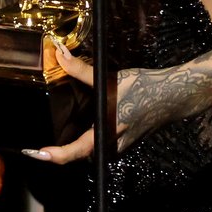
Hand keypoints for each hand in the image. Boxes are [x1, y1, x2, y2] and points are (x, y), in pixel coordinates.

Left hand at [21, 41, 171, 164]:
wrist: (175, 95)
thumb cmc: (142, 86)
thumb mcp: (109, 78)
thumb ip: (81, 71)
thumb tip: (59, 55)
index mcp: (106, 131)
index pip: (74, 152)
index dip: (54, 155)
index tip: (36, 152)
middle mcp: (113, 144)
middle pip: (81, 154)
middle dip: (64, 151)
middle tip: (45, 145)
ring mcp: (122, 145)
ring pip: (93, 150)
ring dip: (79, 143)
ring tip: (65, 134)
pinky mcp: (129, 141)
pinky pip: (105, 144)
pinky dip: (94, 136)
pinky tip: (94, 122)